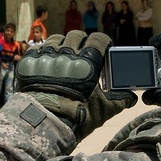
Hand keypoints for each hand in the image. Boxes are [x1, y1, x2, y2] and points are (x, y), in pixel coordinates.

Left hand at [16, 32, 136, 139]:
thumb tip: (131, 98)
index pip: (98, 39)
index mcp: (88, 61)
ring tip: (63, 56)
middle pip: (76, 36)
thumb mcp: (104, 109)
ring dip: (62, 44)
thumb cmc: (77, 116)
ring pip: (56, 39)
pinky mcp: (29, 63)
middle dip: (82, 42)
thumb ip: (120, 100)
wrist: (45, 125)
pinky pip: (37, 49)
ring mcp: (46, 56)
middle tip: (83, 53)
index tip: (103, 49)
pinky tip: (47, 63)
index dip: (103, 43)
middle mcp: (67, 53)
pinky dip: (43, 53)